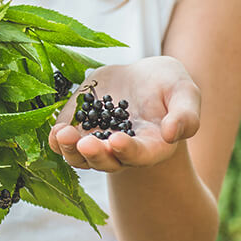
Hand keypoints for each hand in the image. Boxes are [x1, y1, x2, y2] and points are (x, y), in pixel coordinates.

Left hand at [49, 56, 200, 172]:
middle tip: (86, 143)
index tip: (117, 140)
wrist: (140, 77)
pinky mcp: (77, 128)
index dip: (128, 151)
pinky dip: (56, 140)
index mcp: (152, 146)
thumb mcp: (184, 91)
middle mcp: (121, 151)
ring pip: (80, 157)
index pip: (140, 155)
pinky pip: (63, 143)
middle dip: (96, 155)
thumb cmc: (167, 85)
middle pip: (107, 162)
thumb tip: (173, 132)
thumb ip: (185, 113)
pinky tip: (55, 130)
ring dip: (71, 150)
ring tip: (63, 134)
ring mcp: (97, 141)